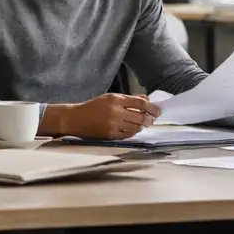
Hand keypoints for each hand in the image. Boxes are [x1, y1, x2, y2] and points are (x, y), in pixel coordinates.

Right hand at [40, 94, 160, 139]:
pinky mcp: (110, 135)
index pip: (140, 103)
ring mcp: (113, 125)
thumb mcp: (110, 97)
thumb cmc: (93, 106)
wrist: (75, 119)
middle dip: (149, 119)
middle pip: (140, 117)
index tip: (158, 111)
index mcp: (116, 99)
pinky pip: (128, 135)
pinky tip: (131, 129)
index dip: (152, 107)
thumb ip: (128, 99)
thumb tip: (147, 100)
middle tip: (151, 120)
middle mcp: (115, 112)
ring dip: (141, 126)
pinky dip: (132, 132)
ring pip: (136, 128)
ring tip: (141, 124)